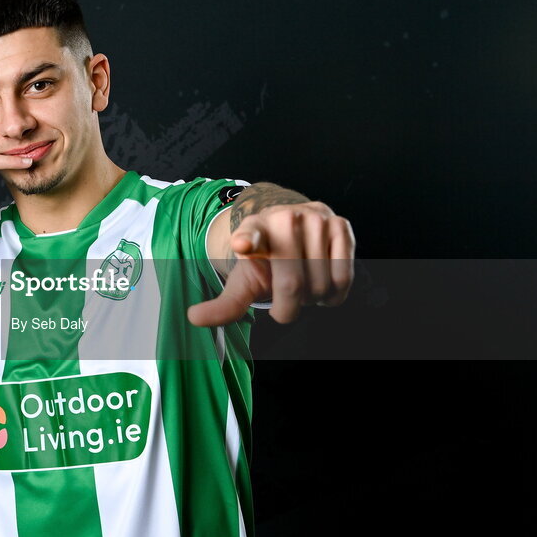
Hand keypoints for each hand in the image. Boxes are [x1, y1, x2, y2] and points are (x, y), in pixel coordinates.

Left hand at [187, 202, 355, 325]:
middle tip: (284, 299)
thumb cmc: (266, 261)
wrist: (292, 230)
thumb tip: (193, 318)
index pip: (251, 234)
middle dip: (289, 307)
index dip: (248, 240)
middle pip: (293, 286)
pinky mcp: (341, 225)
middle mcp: (284, 218)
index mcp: (252, 229)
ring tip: (303, 285)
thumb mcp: (243, 280)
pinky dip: (333, 294)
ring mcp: (315, 219)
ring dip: (313, 299)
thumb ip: (225, 304)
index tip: (242, 243)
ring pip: (320, 284)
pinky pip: (343, 277)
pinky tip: (322, 284)